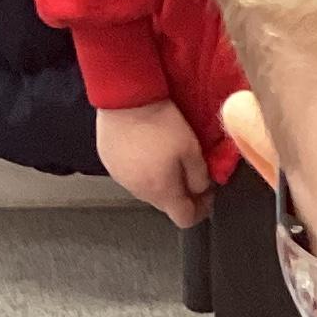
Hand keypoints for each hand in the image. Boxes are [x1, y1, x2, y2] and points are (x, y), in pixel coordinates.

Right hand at [97, 100, 211, 227]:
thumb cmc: (158, 121)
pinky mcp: (109, 162)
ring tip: (166, 156)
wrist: (126, 97)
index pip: (185, 219)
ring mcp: (120, 177)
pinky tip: (147, 148)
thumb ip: (200, 177)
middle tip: (190, 171)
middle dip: (181, 192)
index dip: (200, 210)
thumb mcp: (192, 150)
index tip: (206, 195)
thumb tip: (201, 189)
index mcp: (161, 191)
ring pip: (148, 189)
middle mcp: (138, 190)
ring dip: (160, 180)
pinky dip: (142, 168)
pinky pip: (131, 174)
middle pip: (165, 204)